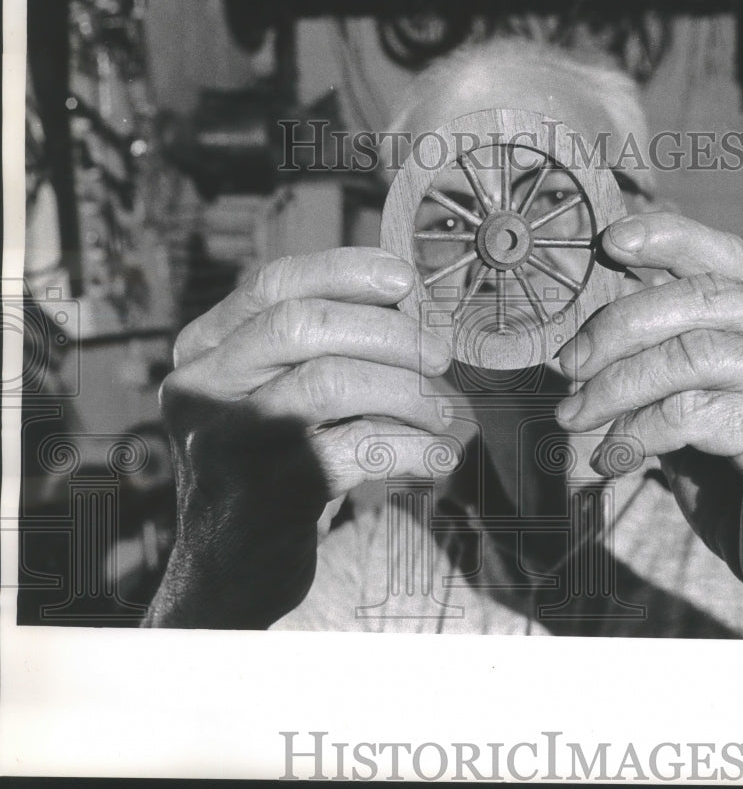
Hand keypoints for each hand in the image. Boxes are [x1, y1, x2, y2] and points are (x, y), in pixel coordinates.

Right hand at [144, 247, 455, 627]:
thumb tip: (407, 306)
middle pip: (303, 326)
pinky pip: (358, 449)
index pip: (273, 284)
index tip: (405, 279)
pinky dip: (412, 447)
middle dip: (389, 332)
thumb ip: (317, 349)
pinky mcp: (266, 493)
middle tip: (440, 354)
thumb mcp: (269, 396)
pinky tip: (437, 457)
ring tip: (441, 412)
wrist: (228, 569)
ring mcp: (229, 442)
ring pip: (332, 382)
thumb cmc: (270, 466)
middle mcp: (203, 388)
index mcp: (204, 350)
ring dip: (407, 391)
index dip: (345, 271)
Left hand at [555, 212, 742, 640]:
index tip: (609, 243)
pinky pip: (697, 411)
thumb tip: (597, 332)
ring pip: (693, 353)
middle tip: (567, 366)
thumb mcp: (701, 419)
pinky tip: (615, 457)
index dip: (667, 238)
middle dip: (617, 326)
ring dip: (617, 384)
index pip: (728, 259)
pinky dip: (640, 430)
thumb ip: (672, 371)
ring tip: (576, 417)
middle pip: (700, 301)